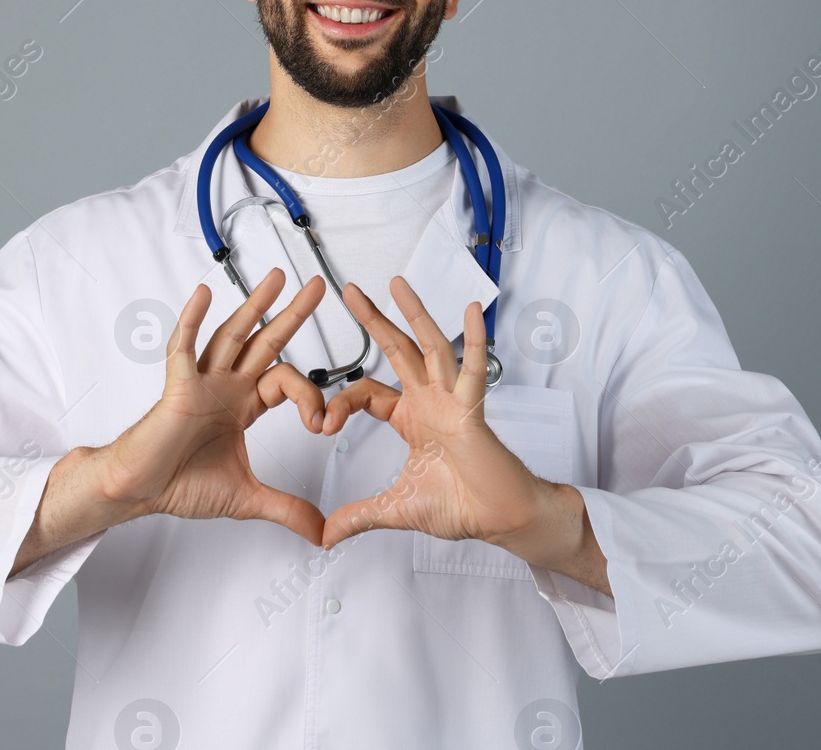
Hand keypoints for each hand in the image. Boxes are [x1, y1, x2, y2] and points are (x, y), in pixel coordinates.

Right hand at [101, 268, 342, 545]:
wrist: (141, 491)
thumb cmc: (182, 484)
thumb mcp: (247, 497)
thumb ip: (286, 508)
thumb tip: (321, 532)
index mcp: (243, 403)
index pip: (285, 381)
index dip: (310, 396)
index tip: (322, 424)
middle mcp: (225, 385)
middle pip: (265, 341)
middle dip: (292, 314)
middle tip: (316, 287)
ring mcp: (202, 381)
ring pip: (232, 335)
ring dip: (255, 306)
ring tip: (278, 279)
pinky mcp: (176, 386)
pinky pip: (184, 348)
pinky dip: (192, 320)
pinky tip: (204, 294)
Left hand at [318, 276, 551, 552]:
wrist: (498, 519)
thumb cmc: (461, 505)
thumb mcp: (397, 509)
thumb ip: (359, 517)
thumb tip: (325, 536)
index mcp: (412, 417)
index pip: (368, 392)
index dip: (341, 402)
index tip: (322, 423)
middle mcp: (431, 401)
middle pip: (398, 349)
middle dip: (374, 319)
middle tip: (351, 291)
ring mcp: (453, 401)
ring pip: (431, 347)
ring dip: (415, 314)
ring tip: (397, 284)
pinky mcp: (473, 410)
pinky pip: (474, 371)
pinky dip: (475, 341)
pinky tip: (472, 312)